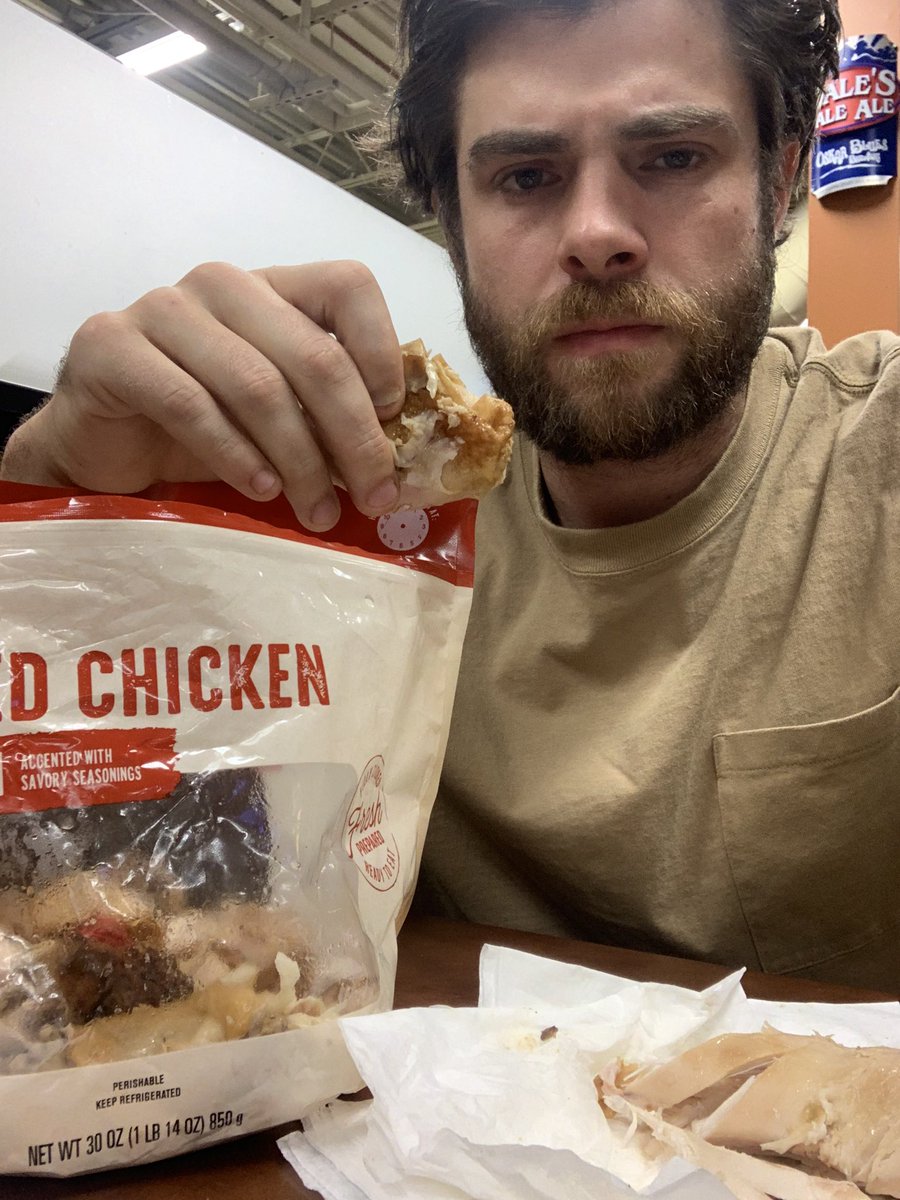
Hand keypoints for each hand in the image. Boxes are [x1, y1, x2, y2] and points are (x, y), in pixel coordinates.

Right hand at [1, 261, 406, 529]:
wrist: (103, 446)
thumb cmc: (202, 429)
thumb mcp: (279, 415)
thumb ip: (328, 413)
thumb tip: (399, 460)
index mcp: (272, 287)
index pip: (347, 285)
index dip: (381, 352)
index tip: (393, 420)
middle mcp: (223, 285)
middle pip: (313, 353)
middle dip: (354, 436)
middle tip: (374, 496)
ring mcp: (164, 309)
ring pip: (259, 386)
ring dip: (301, 461)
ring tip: (319, 512)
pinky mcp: (113, 347)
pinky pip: (193, 405)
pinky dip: (237, 456)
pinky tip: (262, 491)